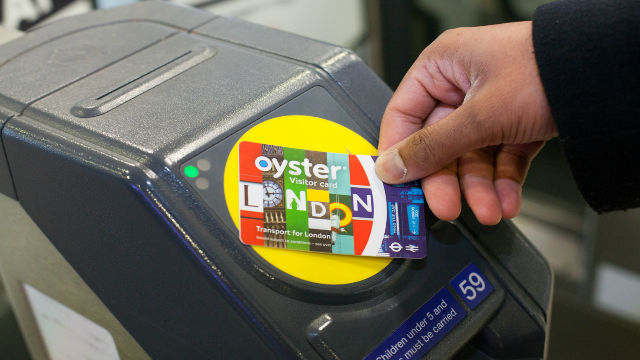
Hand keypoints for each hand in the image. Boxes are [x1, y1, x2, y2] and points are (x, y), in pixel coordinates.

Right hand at [374, 21, 556, 224]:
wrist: (606, 76)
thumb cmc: (544, 70)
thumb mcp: (479, 115)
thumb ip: (432, 146)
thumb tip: (391, 168)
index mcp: (441, 67)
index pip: (404, 115)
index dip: (399, 152)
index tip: (396, 185)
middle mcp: (461, 85)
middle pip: (440, 143)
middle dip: (449, 180)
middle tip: (447, 208)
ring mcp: (490, 106)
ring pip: (472, 156)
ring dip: (480, 188)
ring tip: (490, 211)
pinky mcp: (516, 123)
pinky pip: (501, 158)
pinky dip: (504, 181)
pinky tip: (507, 202)